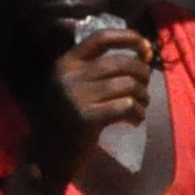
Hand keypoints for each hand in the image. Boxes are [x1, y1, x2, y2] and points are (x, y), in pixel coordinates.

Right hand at [34, 26, 151, 160]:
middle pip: (121, 63)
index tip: (146, 49)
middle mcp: (69, 76)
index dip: (129, 38)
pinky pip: (126, 106)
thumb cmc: (67, 119)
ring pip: (128, 85)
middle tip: (144, 89)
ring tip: (140, 107)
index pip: (102, 38)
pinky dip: (137, 113)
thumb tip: (142, 56)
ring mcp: (76, 97)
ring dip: (142, 96)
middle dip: (143, 73)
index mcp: (66, 64)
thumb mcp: (74, 87)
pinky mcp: (87, 118)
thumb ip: (98, 70)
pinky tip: (134, 121)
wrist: (48, 156)